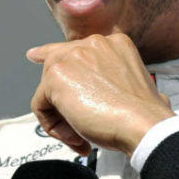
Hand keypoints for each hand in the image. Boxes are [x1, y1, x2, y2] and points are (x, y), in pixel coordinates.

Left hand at [26, 34, 173, 155]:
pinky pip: (40, 105)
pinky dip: (53, 126)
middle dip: (63, 103)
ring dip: (62, 119)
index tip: (34, 55)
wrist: (144, 124)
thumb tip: (97, 92)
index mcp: (113, 44)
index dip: (50, 53)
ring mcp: (72, 56)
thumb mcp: (133, 87)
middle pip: (56, 70)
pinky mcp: (56, 75)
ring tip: (83, 136)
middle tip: (79, 129)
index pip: (74, 48)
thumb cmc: (143, 115)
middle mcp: (92, 43)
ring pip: (48, 90)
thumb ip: (113, 81)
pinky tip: (76, 135)